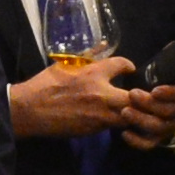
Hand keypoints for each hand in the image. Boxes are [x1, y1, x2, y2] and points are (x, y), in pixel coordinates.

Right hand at [8, 55, 145, 138]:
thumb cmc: (45, 84)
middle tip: (144, 96)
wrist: (30, 110)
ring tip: (134, 109)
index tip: (130, 69)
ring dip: (133, 113)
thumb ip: (87, 56)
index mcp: (93, 73)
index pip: (121, 65)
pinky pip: (113, 126)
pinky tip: (116, 118)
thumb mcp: (65, 64)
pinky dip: (117, 121)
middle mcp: (101, 94)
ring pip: (128, 116)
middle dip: (143, 98)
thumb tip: (104, 44)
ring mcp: (99, 115)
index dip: (128, 66)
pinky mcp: (94, 129)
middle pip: (136, 98)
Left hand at [114, 77, 174, 151]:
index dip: (168, 93)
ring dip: (141, 120)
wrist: (146, 103)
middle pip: (169, 111)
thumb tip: (131, 67)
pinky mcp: (157, 138)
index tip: (153, 90)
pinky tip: (124, 133)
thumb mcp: (150, 73)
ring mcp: (168, 126)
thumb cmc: (148, 84)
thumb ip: (147, 71)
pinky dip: (137, 141)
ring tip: (124, 112)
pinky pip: (149, 144)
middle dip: (150, 104)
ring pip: (159, 127)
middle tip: (132, 95)